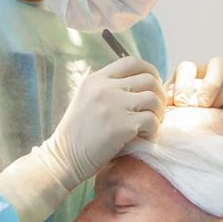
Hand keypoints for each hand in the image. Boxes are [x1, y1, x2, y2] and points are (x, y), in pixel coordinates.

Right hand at [44, 56, 166, 190]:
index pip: (131, 62)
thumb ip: (109, 87)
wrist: (63, 159)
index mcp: (95, 79)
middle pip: (148, 79)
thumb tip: (142, 80)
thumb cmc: (79, 133)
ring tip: (150, 123)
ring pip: (153, 98)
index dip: (149, 71)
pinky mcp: (120, 126)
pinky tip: (143, 135)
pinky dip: (153, 129)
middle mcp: (104, 88)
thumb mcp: (87, 99)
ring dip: (158, 112)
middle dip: (159, 93)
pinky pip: (151, 120)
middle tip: (156, 109)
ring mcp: (113, 106)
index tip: (153, 86)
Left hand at [164, 58, 222, 112]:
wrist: (184, 126)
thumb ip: (167, 102)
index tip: (180, 104)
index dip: (184, 84)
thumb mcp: (165, 107)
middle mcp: (208, 71)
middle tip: (201, 104)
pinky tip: (222, 115)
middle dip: (212, 84)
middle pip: (220, 63)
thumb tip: (173, 102)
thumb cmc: (172, 115)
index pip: (188, 67)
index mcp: (187, 70)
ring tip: (214, 109)